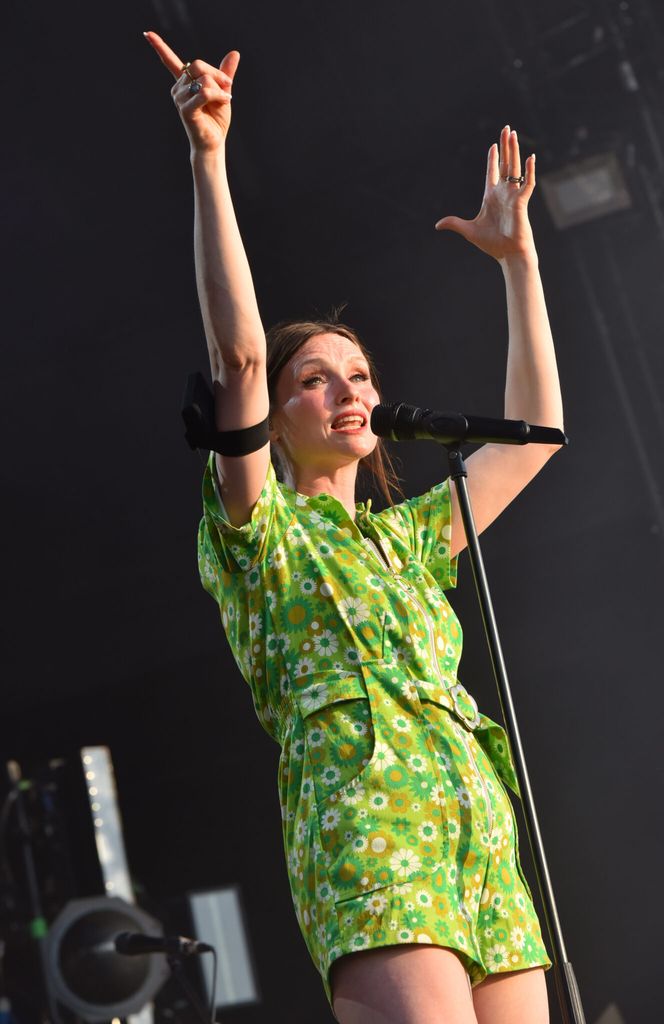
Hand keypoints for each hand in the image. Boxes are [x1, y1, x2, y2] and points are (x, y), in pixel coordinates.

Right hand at [144, 31, 238, 152]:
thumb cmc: (216, 119)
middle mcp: (178, 88)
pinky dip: (218, 96)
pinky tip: (226, 101)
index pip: (170, 61)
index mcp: (184, 82)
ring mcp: (179, 98)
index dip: (159, 46)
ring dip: (219, 90)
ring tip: (224, 101)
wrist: (214, 142)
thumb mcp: (223, 91)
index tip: (147, 33)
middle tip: (228, 86)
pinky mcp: (185, 109)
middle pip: (198, 65)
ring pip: (204, 80)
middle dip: (217, 74)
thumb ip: (225, 73)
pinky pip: (204, 93)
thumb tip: (234, 53)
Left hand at [435, 126, 535, 260]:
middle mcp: (503, 192)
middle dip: (505, 146)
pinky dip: (530, 171)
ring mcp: (513, 196)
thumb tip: (437, 224)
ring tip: (512, 134)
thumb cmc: (492, 244)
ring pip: (515, 167)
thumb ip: (455, 223)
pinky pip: (528, 184)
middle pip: (505, 164)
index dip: (493, 158)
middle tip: (506, 128)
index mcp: (491, 196)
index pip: (492, 172)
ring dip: (514, 151)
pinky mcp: (521, 202)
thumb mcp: (469, 231)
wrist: (507, 254)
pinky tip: (530, 158)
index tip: (493, 145)